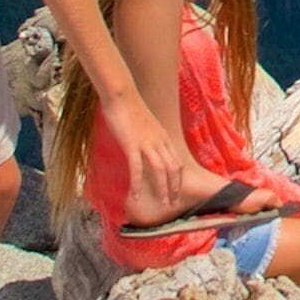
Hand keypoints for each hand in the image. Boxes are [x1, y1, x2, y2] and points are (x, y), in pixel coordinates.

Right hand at [105, 96, 215, 222]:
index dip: (178, 178)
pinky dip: (138, 184)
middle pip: (173, 168)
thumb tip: (144, 148)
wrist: (121, 95)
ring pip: (160, 170)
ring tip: (163, 204)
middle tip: (172, 203)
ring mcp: (147, 143)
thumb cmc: (129, 108)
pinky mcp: (132, 144)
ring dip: (163, 189)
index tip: (176, 191)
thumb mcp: (145, 125)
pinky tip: (136, 196)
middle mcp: (159, 141)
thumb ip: (148, 137)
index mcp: (163, 137)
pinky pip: (137, 169)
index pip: (176, 161)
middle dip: (174, 187)